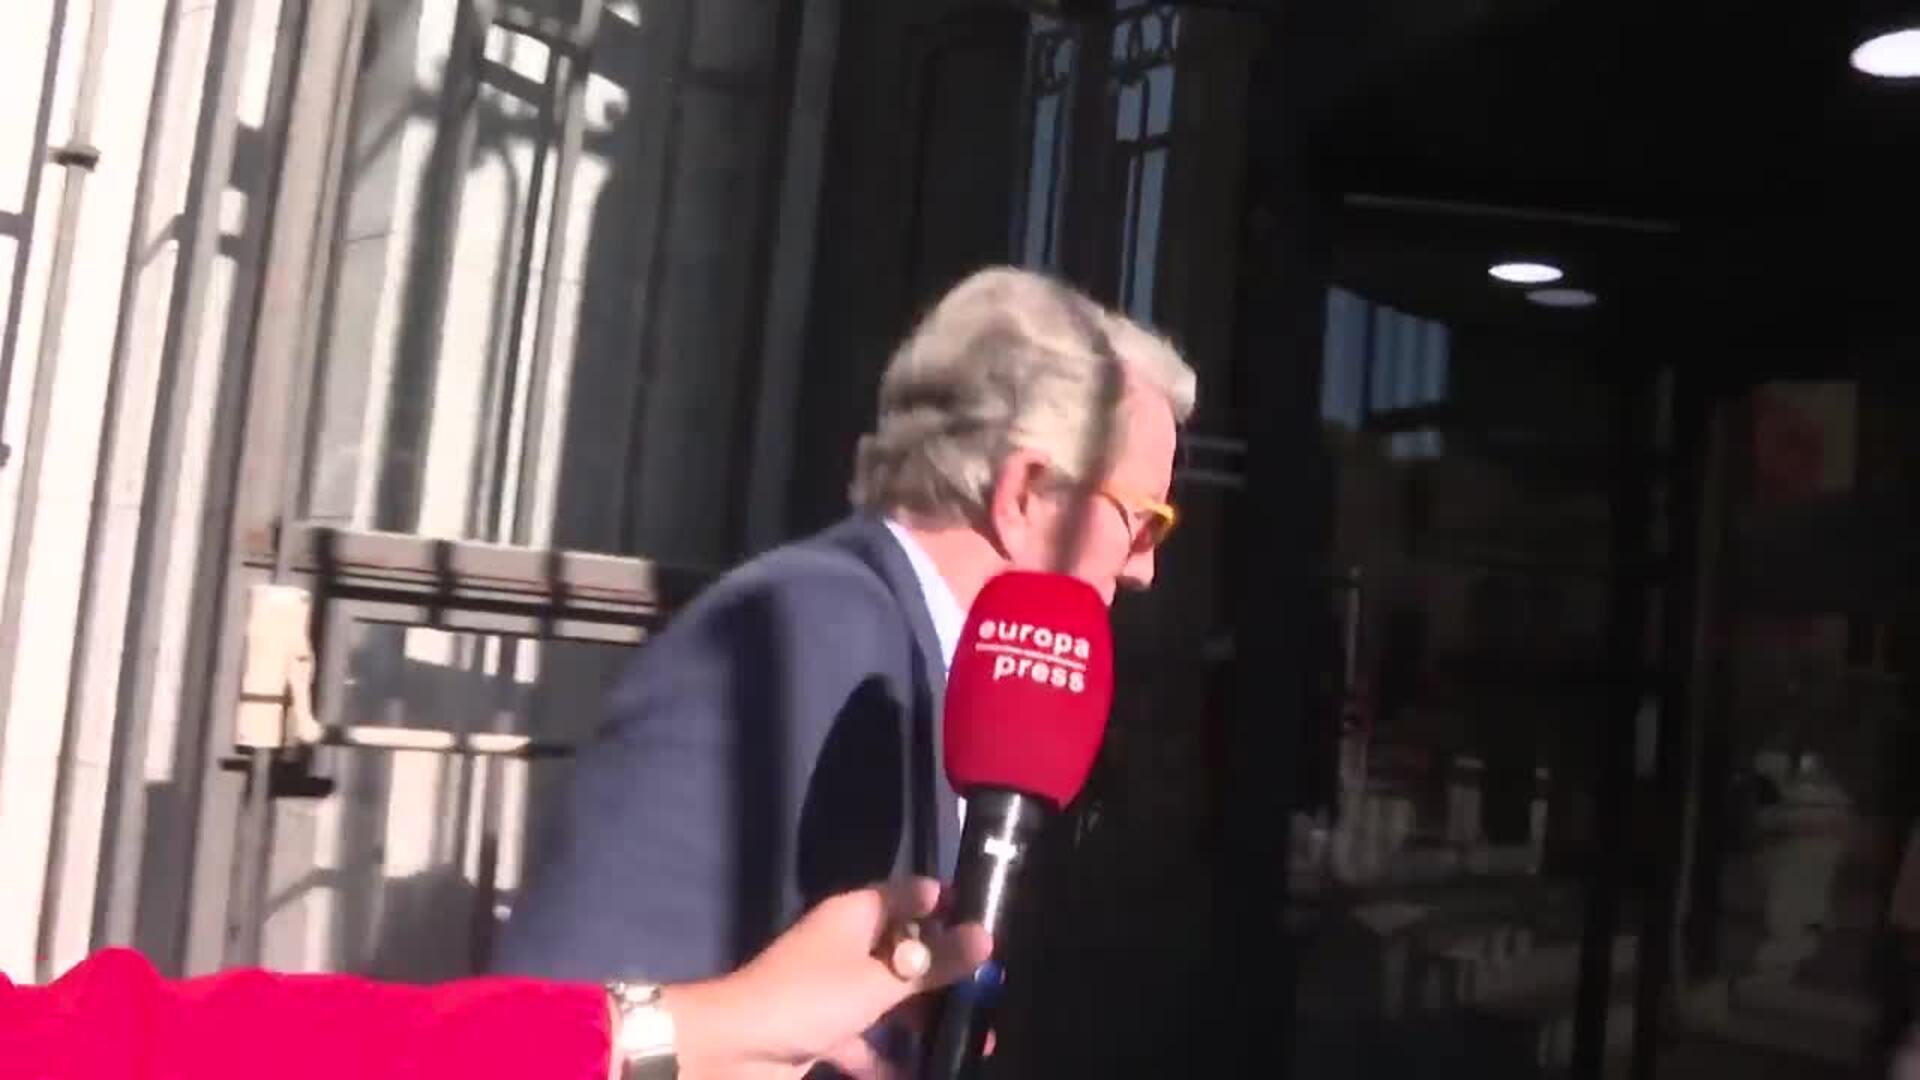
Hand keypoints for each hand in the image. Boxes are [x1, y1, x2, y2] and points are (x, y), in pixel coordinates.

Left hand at [662, 879, 991, 1079]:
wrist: (732, 1050)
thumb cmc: (808, 999)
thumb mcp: (880, 981)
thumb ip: (935, 963)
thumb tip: (987, 936)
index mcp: (857, 914)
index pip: (913, 895)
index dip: (951, 907)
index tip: (992, 927)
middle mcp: (847, 944)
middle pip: (907, 951)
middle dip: (947, 976)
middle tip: (992, 998)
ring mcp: (834, 989)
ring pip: (891, 1000)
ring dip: (925, 1023)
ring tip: (975, 1044)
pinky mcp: (823, 1031)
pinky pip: (869, 1043)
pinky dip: (892, 1061)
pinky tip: (925, 1076)